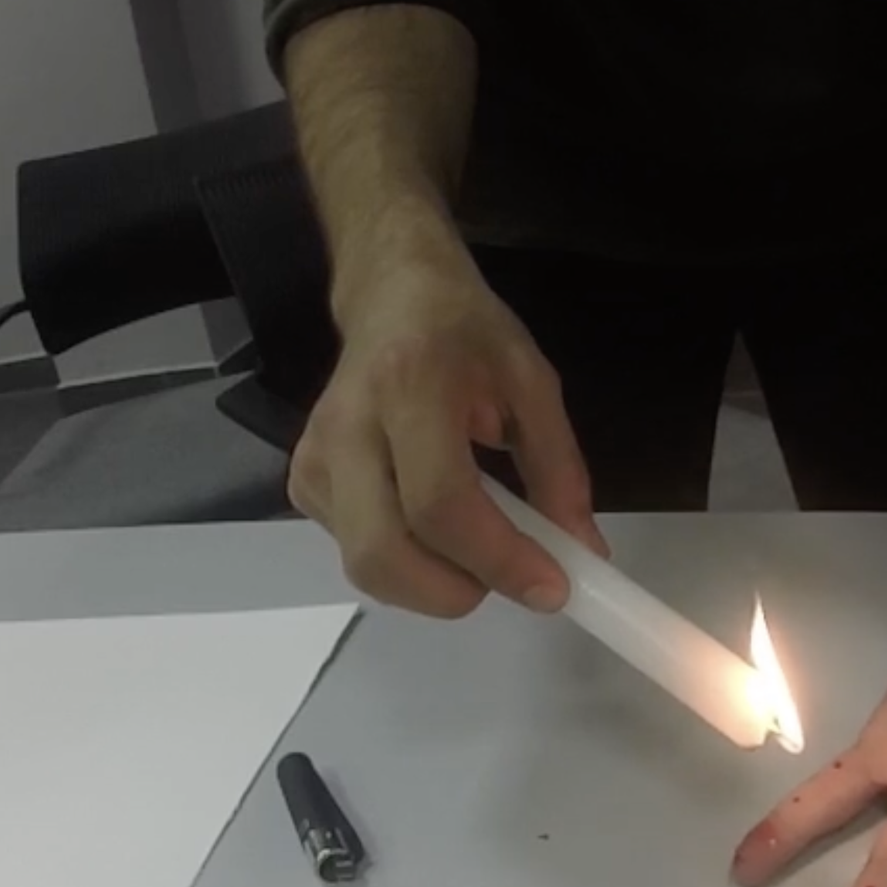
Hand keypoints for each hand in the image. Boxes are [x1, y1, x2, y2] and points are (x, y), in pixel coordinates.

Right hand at [289, 235, 604, 616]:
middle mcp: (347, 427)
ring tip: (479, 552)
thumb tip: (583, 555)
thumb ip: (559, 471)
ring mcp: (314, 458)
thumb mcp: (533, 384)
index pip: (440, 502)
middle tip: (512, 580)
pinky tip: (435, 531)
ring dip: (433, 586)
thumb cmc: (467, 334)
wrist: (390, 295)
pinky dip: (407, 567)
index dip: (496, 558)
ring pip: (366, 564)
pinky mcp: (303, 483)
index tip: (552, 587)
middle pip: (383, 551)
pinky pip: (355, 554)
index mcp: (409, 386)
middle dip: (456, 591)